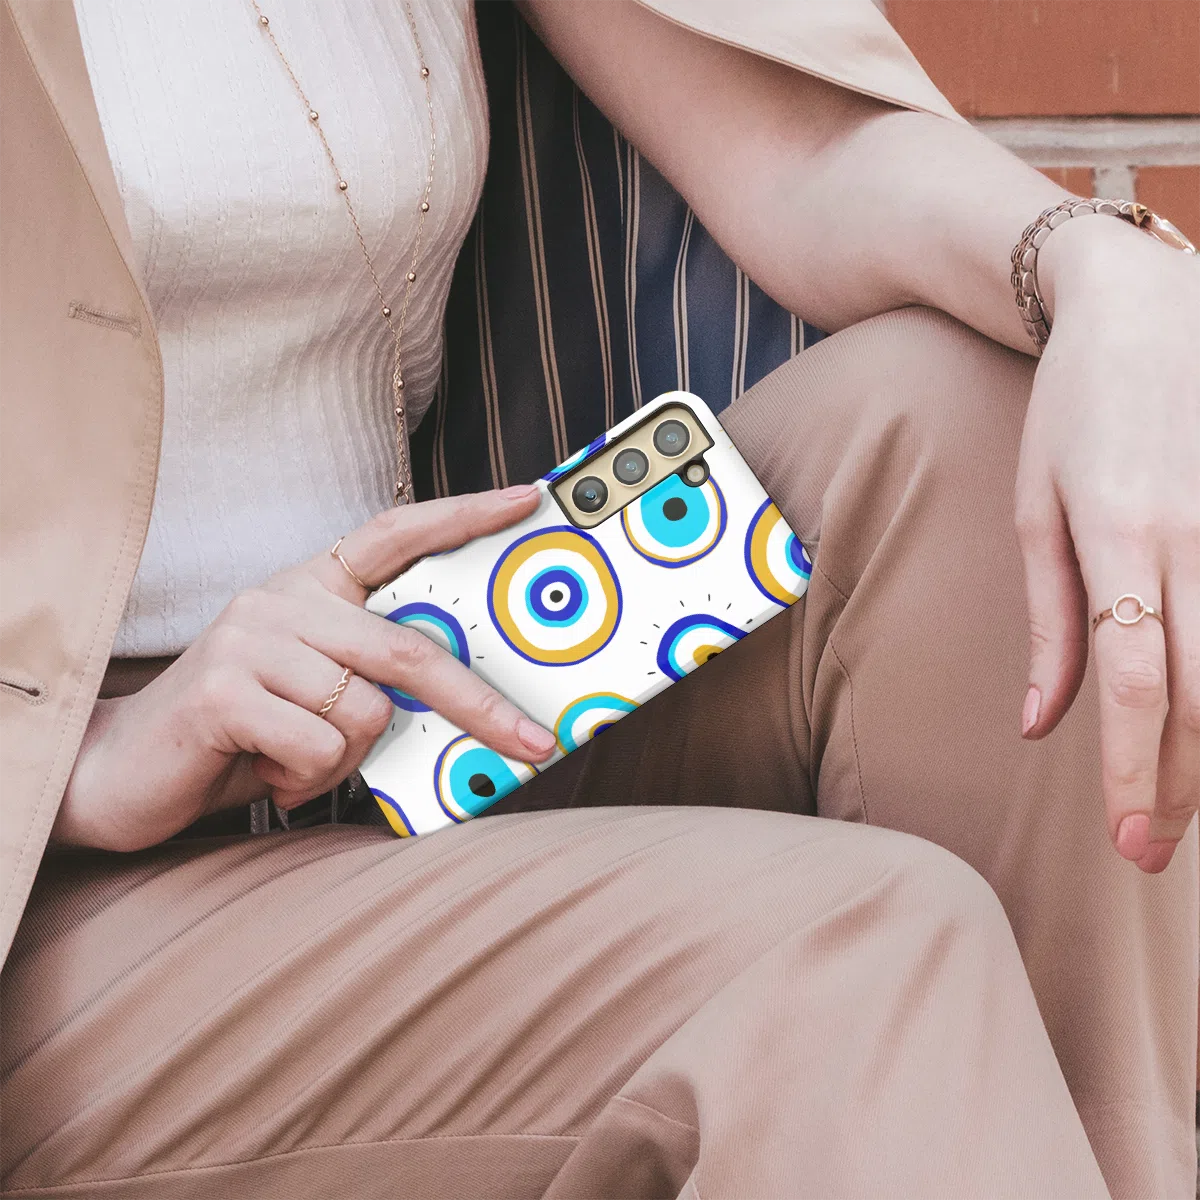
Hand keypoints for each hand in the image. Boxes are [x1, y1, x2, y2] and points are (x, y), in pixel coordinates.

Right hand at [55, 485, 557, 851]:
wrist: (120, 772)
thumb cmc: (241, 735)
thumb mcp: (318, 697)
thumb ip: (375, 682)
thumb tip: (469, 708)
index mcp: (311, 589)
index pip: (393, 534)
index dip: (462, 515)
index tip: (528, 499)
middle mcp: (281, 600)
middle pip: (408, 648)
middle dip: (480, 705)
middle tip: (532, 743)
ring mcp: (249, 639)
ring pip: (365, 710)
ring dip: (346, 761)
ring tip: (296, 762)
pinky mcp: (224, 689)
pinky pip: (319, 745)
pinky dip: (308, 779)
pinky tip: (265, 770)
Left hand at [1016, 213, 1199, 872]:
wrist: (1143, 309)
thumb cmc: (1071, 412)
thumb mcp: (1037, 509)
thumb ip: (1049, 621)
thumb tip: (1039, 725)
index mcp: (1120, 533)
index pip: (1131, 680)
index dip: (1130, 767)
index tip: (1124, 839)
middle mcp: (1194, 534)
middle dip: (1178, 782)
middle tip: (1151, 851)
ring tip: (1182, 806)